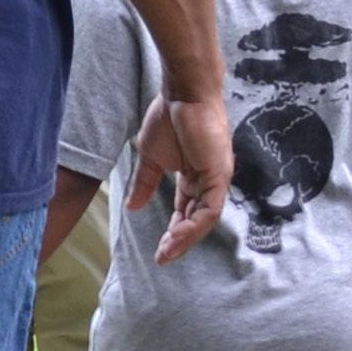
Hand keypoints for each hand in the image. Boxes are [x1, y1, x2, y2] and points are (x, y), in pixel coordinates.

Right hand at [131, 90, 231, 259]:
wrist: (181, 92)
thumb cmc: (169, 117)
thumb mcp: (150, 158)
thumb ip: (144, 183)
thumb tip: (131, 207)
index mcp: (194, 177)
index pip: (186, 212)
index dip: (173, 232)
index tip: (158, 250)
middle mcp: (209, 181)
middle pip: (197, 220)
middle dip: (179, 241)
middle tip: (162, 258)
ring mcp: (216, 178)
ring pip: (204, 220)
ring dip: (186, 238)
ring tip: (168, 251)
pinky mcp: (219, 174)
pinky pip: (209, 208)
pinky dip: (194, 225)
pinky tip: (176, 235)